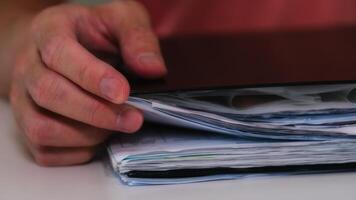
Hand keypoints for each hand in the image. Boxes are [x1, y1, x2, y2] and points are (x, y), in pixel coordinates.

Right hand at [10, 1, 165, 165]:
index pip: (59, 52)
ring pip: (41, 128)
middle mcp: (29, 65)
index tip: (123, 93)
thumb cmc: (93, 34)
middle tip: (133, 119)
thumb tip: (152, 69)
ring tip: (117, 127)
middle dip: (96, 113)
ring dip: (86, 136)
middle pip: (49, 94)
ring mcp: (23, 98)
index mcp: (50, 30)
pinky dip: (76, 152)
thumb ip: (137, 37)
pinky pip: (44, 151)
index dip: (91, 76)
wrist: (65, 47)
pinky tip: (100, 137)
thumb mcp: (121, 19)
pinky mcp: (28, 124)